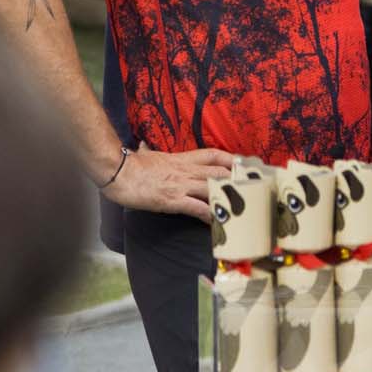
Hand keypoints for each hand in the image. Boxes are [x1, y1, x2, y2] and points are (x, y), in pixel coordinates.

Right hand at [106, 144, 237, 219]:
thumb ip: (151, 153)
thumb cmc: (130, 165)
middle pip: (220, 172)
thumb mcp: (147, 155)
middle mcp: (186, 171)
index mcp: (181, 159)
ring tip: (244, 208)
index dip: (230, 159)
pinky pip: (197, 208)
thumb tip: (143, 148)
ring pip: (213, 188)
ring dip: (229, 198)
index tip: (243, 165)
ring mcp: (181, 185)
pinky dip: (210, 216)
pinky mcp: (173, 200)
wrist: (116, 172)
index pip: (213, 154)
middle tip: (254, 189)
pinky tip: (219, 223)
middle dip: (238, 181)